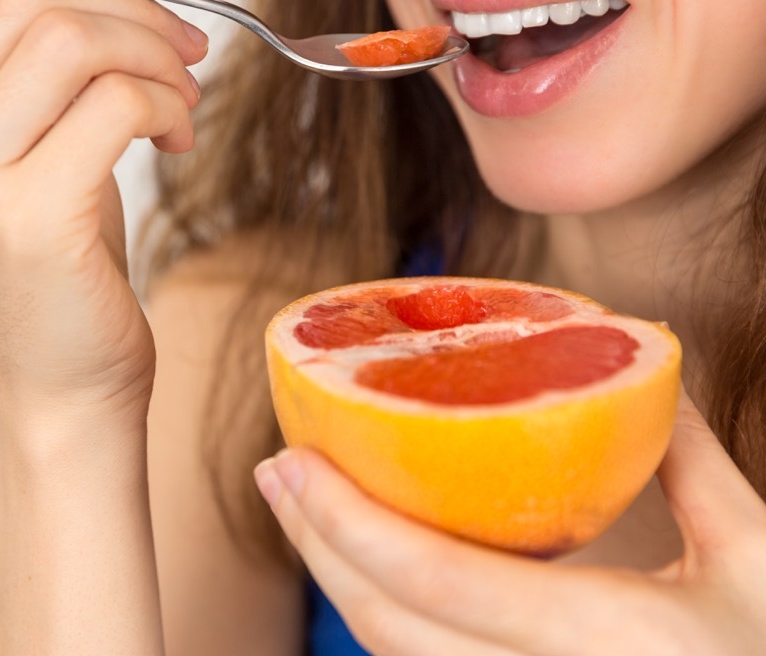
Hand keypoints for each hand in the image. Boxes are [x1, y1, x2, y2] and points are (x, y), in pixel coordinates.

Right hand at [0, 0, 206, 413]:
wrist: (65, 380)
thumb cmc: (48, 261)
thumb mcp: (9, 137)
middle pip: (18, 0)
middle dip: (123, 5)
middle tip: (176, 42)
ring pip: (69, 41)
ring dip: (152, 50)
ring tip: (178, 92)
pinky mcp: (28, 219)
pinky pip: (115, 100)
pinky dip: (166, 99)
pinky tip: (175, 132)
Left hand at [254, 392, 765, 654]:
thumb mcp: (757, 558)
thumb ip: (690, 462)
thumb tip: (639, 366)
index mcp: (609, 642)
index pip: (441, 581)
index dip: (348, 522)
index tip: (291, 460)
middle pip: (387, 628)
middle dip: (317, 547)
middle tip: (278, 473)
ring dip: (339, 581)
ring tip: (307, 512)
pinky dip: (385, 620)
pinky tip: (372, 570)